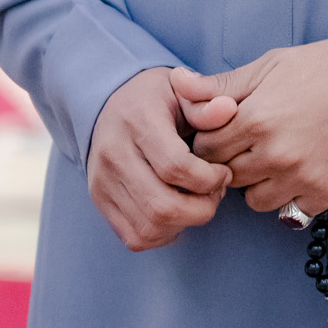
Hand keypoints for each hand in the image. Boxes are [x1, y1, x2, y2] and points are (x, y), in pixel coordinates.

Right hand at [88, 69, 237, 251]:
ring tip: (198, 201)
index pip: (175, 166)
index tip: (224, 172)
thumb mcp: (182, 91)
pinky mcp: (99, 199)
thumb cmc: (156, 98)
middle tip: (216, 193)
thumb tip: (228, 109)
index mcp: (137, 120)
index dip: (209, 179)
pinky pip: (135, 237)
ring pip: (149, 227)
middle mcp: (114, 153)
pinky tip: (177, 213)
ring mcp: (102, 180)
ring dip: (184, 223)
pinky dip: (164, 233)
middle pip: (162, 206)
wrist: (111, 101)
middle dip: (201, 209)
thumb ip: (205, 105)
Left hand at [170, 36, 327, 217]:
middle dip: (232, 161)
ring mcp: (304, 178)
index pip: (204, 150)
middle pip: (227, 177)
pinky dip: (289, 195)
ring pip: (254, 200)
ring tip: (276, 157)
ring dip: (258, 183)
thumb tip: (176, 83)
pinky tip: (301, 170)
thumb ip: (221, 85)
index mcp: (258, 118)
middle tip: (250, 143)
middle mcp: (277, 153)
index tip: (225, 132)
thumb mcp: (272, 65)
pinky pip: (290, 211)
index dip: (210, 140)